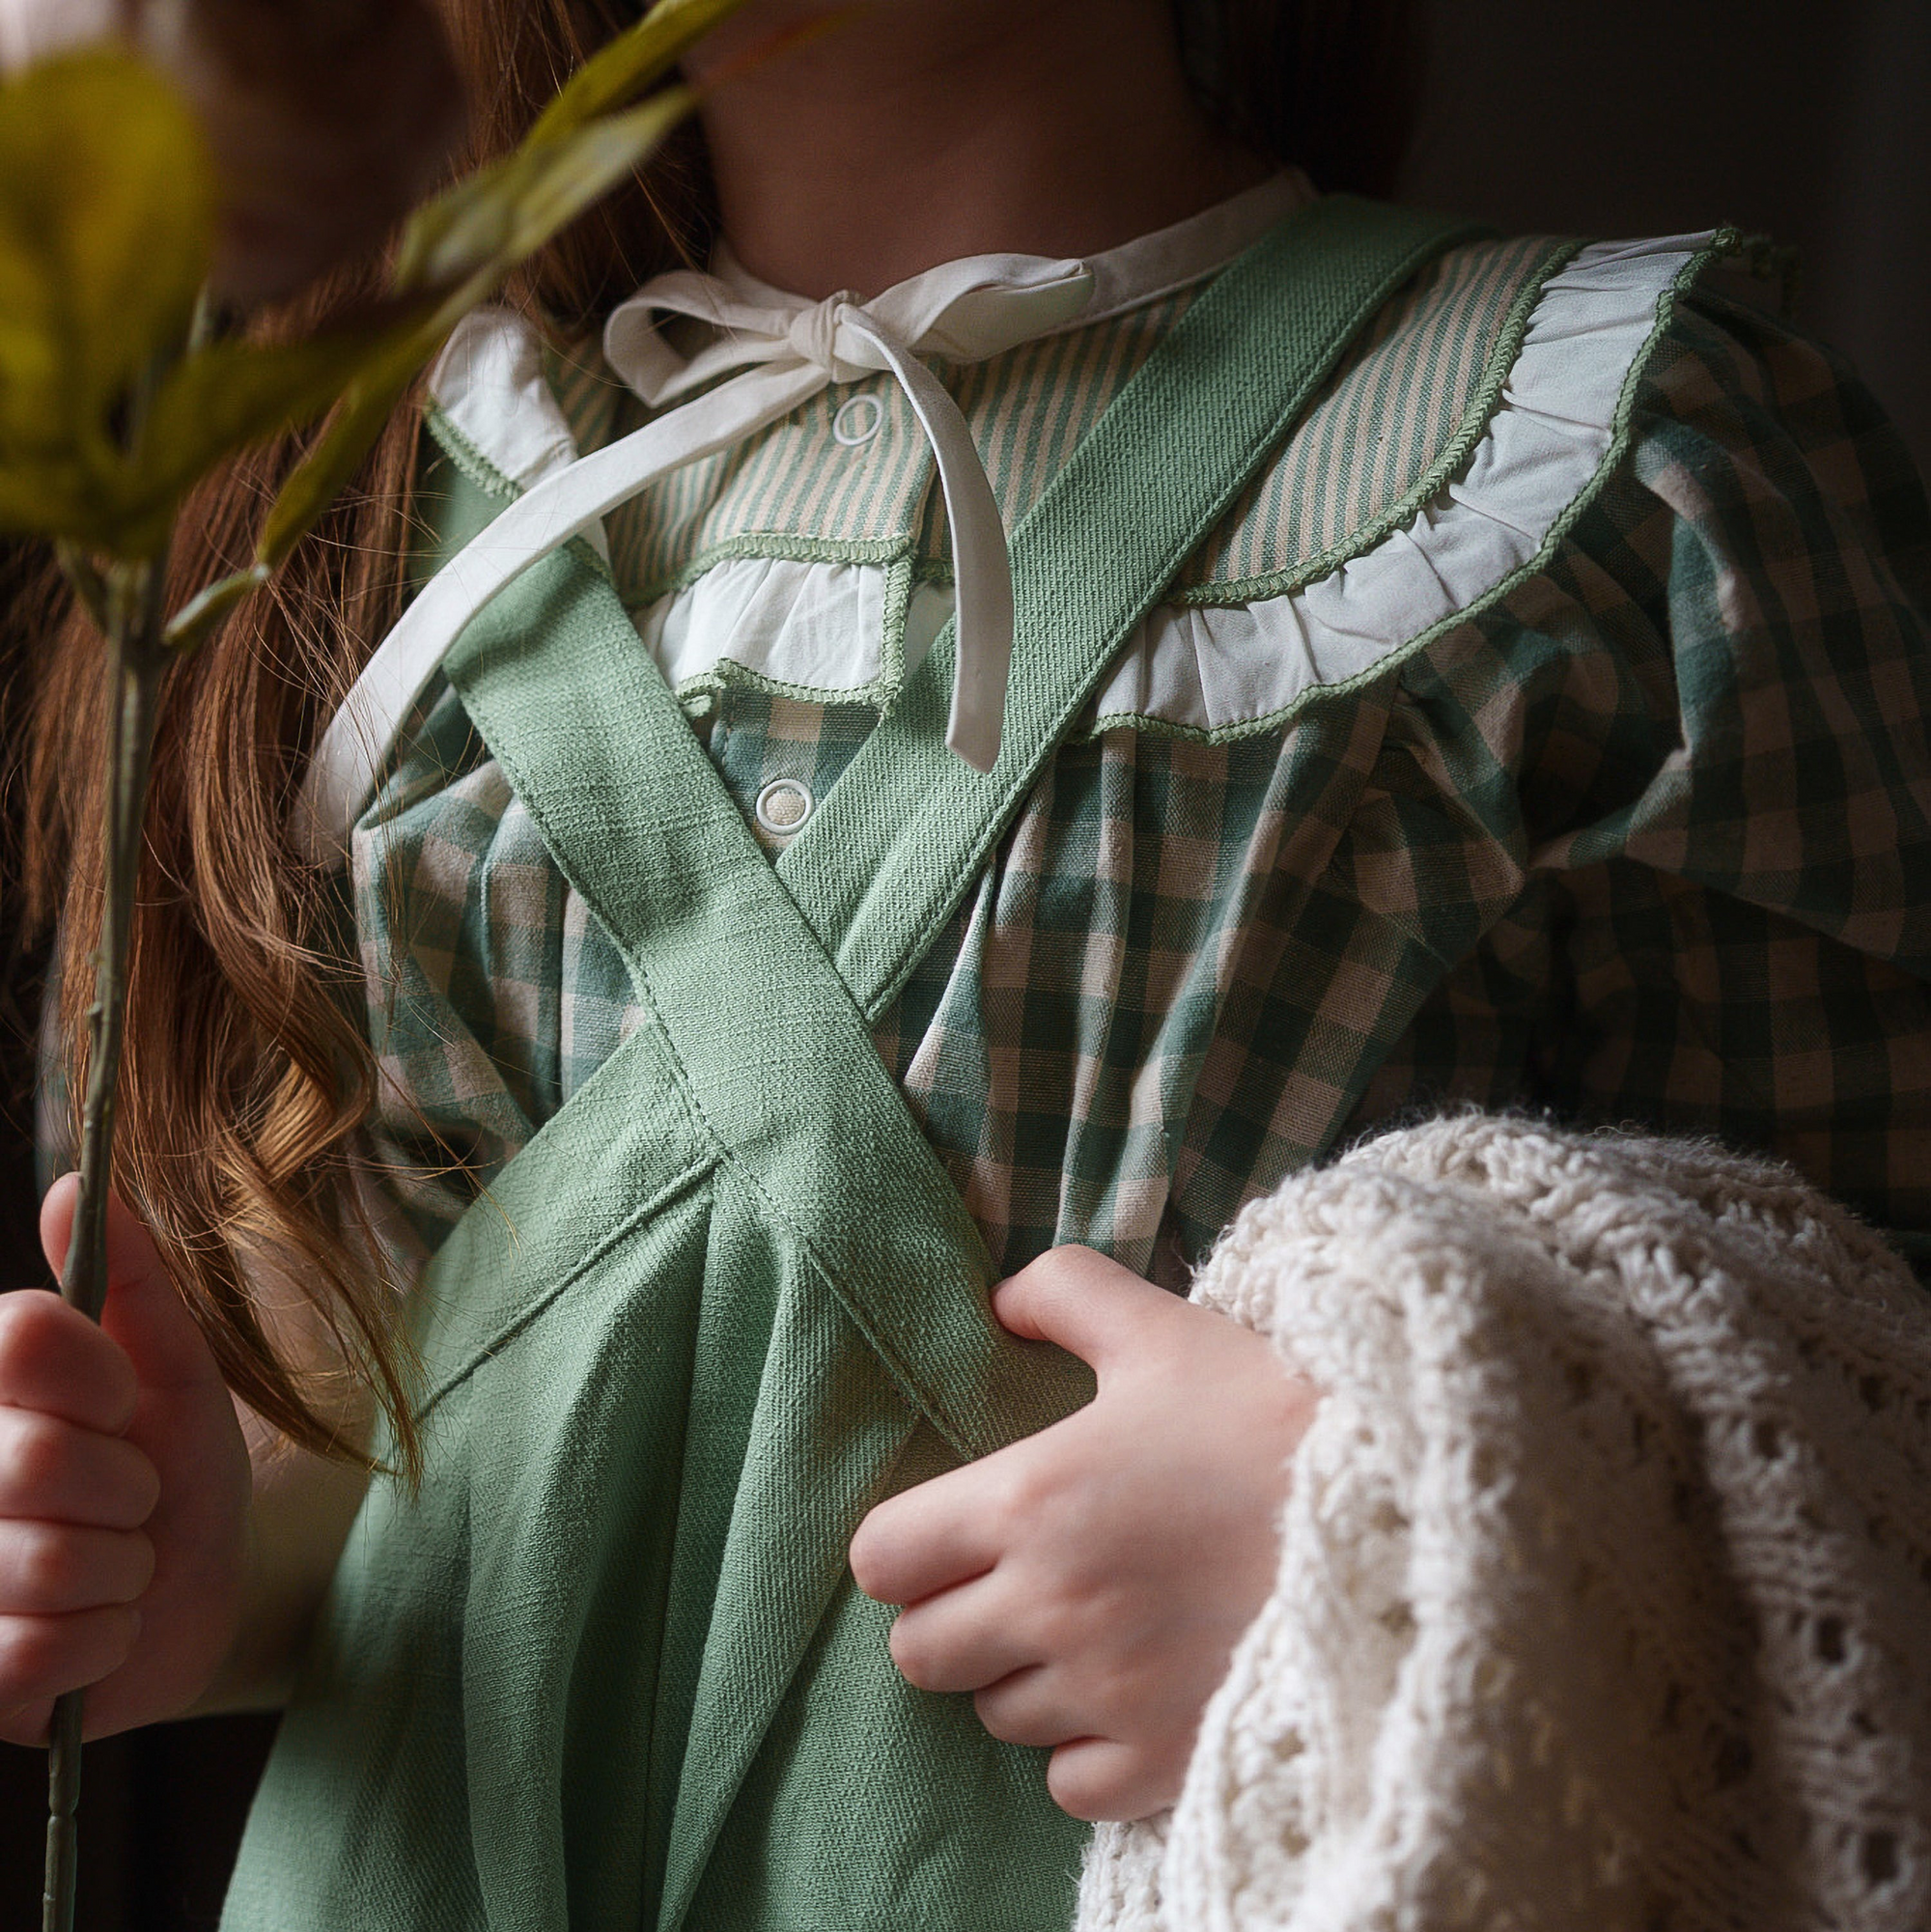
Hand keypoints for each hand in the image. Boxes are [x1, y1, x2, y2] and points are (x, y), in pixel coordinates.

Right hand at [0, 1177, 250, 1743]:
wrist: (196, 1595)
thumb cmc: (177, 1470)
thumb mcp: (175, 1368)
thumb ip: (132, 1280)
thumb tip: (79, 1184)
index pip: (21, 1337)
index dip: (99, 1378)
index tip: (124, 1402)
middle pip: (39, 1459)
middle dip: (126, 1486)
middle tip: (130, 1499)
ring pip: (49, 1562)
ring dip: (124, 1570)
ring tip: (117, 1565)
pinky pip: (40, 1653)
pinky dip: (104, 1642)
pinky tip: (95, 1630)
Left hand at [849, 1245, 1316, 1821]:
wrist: (1412, 1506)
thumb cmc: (1275, 1410)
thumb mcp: (1164, 1329)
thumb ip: (1064, 1293)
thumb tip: (1000, 1301)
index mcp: (1031, 1499)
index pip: (884, 1558)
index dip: (907, 1545)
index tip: (951, 1532)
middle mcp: (1051, 1606)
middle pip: (920, 1653)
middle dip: (954, 1618)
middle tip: (1016, 1582)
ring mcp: (1107, 1693)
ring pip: (997, 1715)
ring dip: (1026, 1677)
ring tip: (1095, 1626)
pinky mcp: (1164, 1760)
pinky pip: (1069, 1784)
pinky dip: (1087, 1747)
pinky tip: (1135, 1690)